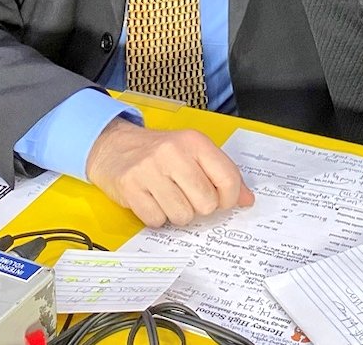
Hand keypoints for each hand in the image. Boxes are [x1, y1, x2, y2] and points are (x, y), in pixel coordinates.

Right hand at [85, 117, 254, 226]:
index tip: (222, 200)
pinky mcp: (131, 187)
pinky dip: (157, 217)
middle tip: (189, 197)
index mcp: (195, 142)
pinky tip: (153, 200)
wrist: (116, 146)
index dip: (229, 198)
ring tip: (169, 197)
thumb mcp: (194, 152)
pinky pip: (157, 220)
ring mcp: (150, 170)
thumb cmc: (161, 152)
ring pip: (182, 216)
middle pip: (207, 203)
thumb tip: (247, 200)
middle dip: (201, 207)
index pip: (228, 179)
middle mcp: (173, 153)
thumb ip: (222, 174)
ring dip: (178, 214)